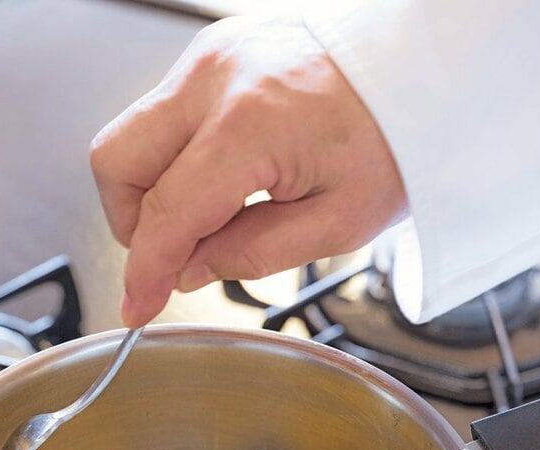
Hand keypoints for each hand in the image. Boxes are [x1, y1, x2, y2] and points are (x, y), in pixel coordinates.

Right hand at [90, 17, 406, 326]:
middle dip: (132, 223)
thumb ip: (252, 254)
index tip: (137, 306)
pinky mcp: (213, 52)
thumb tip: (189, 271)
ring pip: (133, 135)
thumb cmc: (395, 139)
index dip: (144, 271)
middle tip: (175, 255)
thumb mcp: (337, 225)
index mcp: (249, 126)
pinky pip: (164, 115)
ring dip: (153, 190)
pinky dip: (177, 158)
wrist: (422, 70)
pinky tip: (223, 178)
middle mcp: (215, 78)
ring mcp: (209, 57)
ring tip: (212, 216)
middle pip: (117, 161)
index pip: (165, 213)